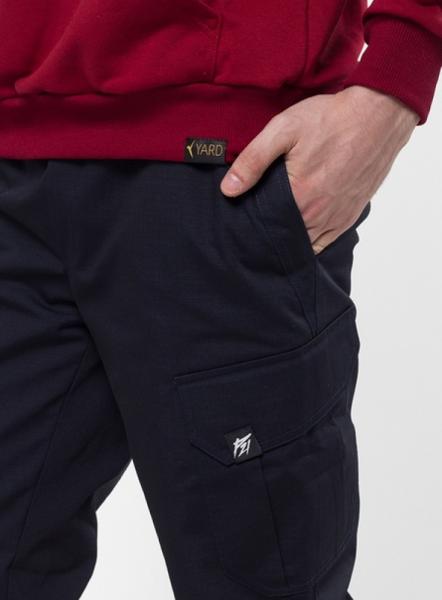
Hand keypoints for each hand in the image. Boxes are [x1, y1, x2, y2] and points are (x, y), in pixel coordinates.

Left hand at [220, 85, 418, 253]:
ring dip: (290, 243)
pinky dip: (311, 243)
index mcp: (299, 196)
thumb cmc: (330, 119)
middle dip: (269, 239)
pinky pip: (326, 242)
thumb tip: (228, 189)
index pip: (266, 229)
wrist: (379, 114)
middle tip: (254, 232)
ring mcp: (337, 218)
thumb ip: (253, 160)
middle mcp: (319, 214)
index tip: (241, 227)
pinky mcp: (350, 215)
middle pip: (285, 240)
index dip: (252, 230)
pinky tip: (299, 234)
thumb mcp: (283, 130)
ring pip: (306, 245)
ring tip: (273, 234)